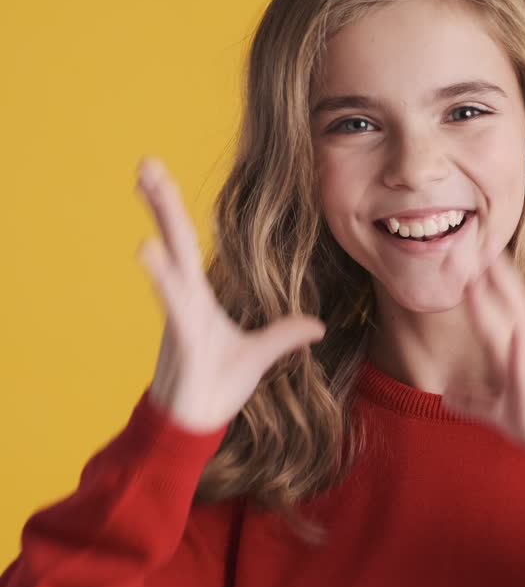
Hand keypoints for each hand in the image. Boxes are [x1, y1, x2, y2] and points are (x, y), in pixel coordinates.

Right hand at [134, 157, 325, 432]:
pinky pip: (172, 301)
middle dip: (161, 201)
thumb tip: (317, 324)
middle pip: (175, 239)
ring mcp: (180, 316)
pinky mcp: (182, 338)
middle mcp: (185, 300)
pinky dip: (163, 275)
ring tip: (149, 183)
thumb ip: (285, 335)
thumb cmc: (217, 388)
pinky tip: (146, 248)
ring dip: (162, 222)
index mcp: (198, 298)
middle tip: (146, 162)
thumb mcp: (259, 355)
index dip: (176, 211)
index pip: (187, 244)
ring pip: (171, 261)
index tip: (162, 176)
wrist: (195, 425)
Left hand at [444, 249, 524, 465]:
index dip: (484, 282)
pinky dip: (518, 351)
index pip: (498, 309)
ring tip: (487, 270)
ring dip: (501, 299)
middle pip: (508, 305)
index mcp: (514, 353)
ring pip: (515, 326)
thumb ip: (474, 402)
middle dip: (492, 274)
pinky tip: (514, 335)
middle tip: (475, 240)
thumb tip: (448, 396)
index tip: (470, 253)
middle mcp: (524, 353)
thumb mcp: (502, 412)